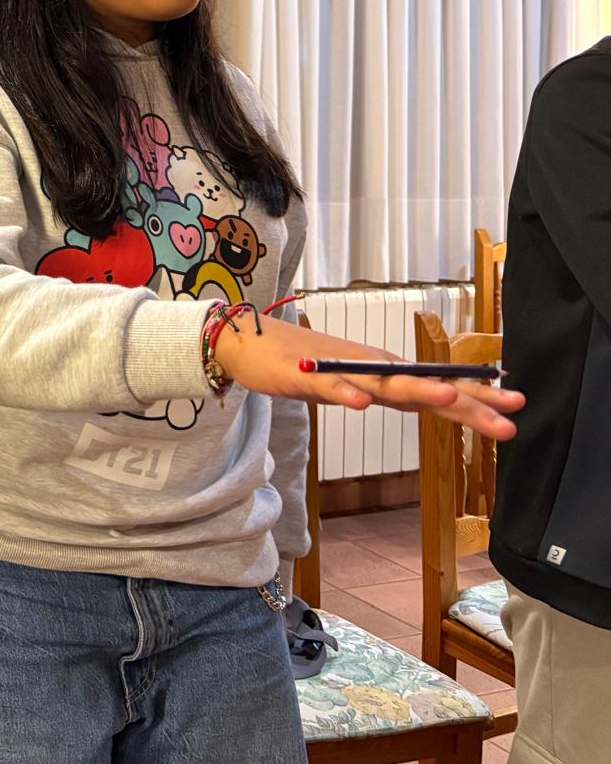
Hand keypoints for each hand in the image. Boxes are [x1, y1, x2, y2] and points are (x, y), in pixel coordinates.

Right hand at [215, 316, 523, 440]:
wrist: (248, 342)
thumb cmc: (303, 362)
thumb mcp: (353, 383)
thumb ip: (386, 392)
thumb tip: (428, 402)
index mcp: (384, 373)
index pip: (439, 386)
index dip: (477, 397)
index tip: (516, 405)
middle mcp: (371, 369)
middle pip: (424, 387)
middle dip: (466, 403)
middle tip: (506, 420)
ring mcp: (341, 372)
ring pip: (384, 383)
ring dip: (416, 389)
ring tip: (447, 396)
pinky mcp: (306, 377)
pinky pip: (329, 387)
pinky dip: (345, 394)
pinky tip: (361, 404)